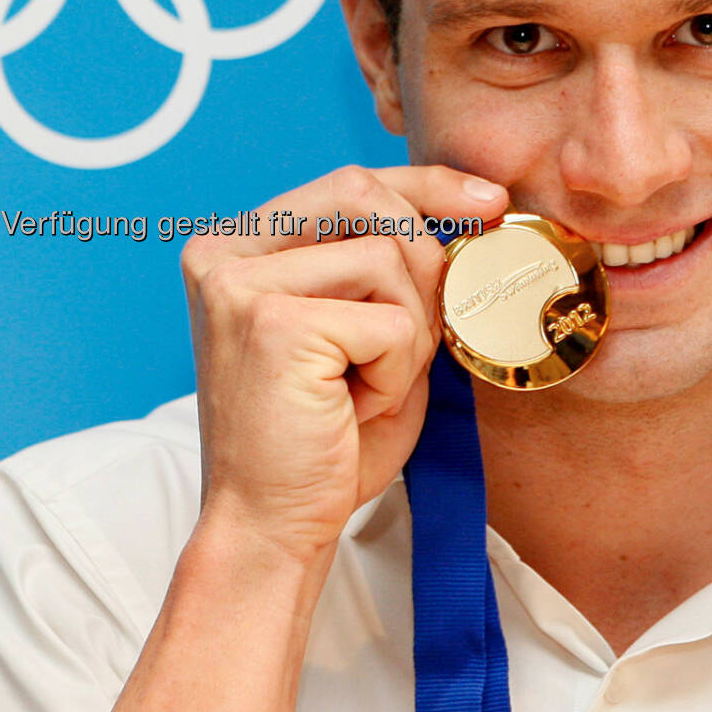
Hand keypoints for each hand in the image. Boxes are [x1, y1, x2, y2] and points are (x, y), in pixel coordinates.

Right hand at [181, 165, 507, 565]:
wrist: (270, 527)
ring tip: (361, 387)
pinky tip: (352, 408)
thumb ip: (393, 268)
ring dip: (405, 335)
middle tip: (416, 338)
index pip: (345, 184)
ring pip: (387, 260)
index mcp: (236, 247)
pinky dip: (397, 375)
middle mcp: (223, 253)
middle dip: (420, 260)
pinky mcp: (271, 324)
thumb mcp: (362, 331)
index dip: (424, 187)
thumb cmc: (320, 438)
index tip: (488, 201)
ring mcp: (240, 285)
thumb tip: (473, 208)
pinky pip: (393, 323)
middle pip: (363, 196)